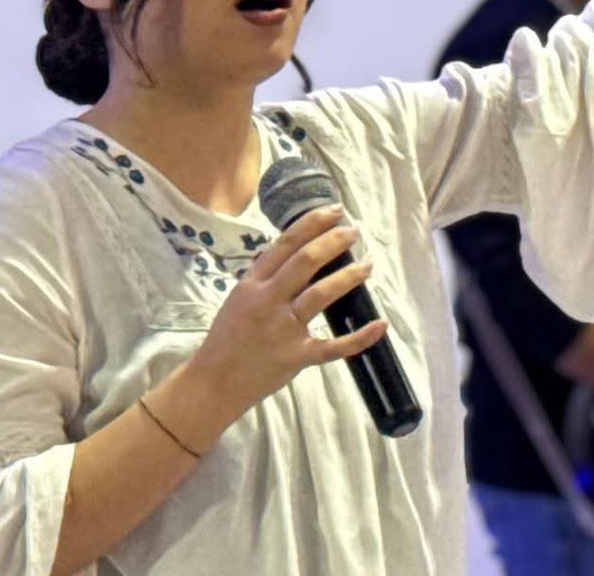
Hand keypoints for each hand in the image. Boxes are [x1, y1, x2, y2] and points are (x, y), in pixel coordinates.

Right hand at [182, 206, 387, 417]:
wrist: (213, 382)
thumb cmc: (227, 338)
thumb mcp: (239, 298)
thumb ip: (266, 277)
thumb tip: (296, 253)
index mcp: (252, 284)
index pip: (285, 244)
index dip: (312, 223)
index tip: (334, 211)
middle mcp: (267, 302)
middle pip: (305, 261)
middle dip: (334, 242)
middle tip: (353, 232)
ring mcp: (283, 330)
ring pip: (321, 294)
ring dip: (349, 276)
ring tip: (368, 265)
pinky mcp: (296, 357)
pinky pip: (334, 346)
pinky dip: (360, 336)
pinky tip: (380, 323)